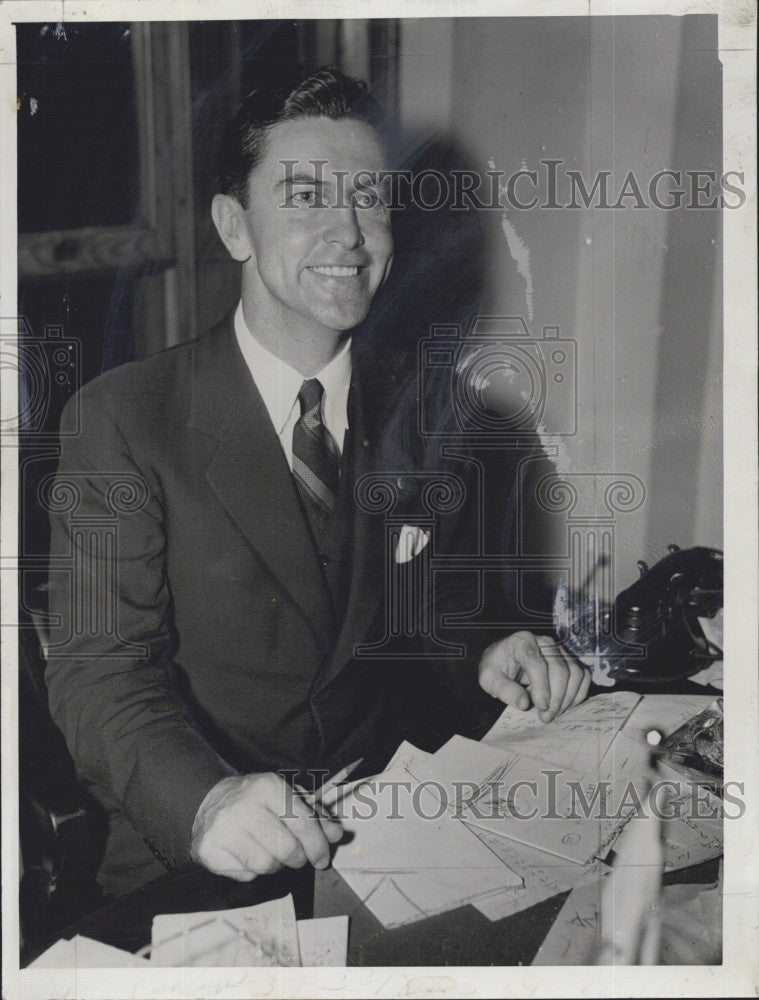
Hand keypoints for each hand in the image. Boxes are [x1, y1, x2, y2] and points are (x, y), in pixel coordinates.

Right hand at [190, 772, 343, 881]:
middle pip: (287, 849)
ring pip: (266, 865)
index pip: (303, 823)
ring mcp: (225, 829)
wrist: (208, 800)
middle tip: (297, 857)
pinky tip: (249, 854)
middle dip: (298, 858)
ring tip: (270, 851)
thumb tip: (336, 835)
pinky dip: (254, 871)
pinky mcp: (210, 850)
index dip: (318, 845)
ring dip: (276, 865)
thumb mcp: (286, 797)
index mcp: (268, 787)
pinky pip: (245, 875)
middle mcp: (245, 806)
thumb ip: (314, 816)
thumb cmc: (255, 800)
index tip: (323, 858)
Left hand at [478, 631, 590, 722]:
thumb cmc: (497, 668)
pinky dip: (578, 693)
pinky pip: (582, 676)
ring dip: (568, 697)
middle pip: (559, 669)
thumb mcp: (489, 678)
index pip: (537, 663)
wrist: (505, 659)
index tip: (541, 707)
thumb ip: (503, 689)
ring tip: (554, 714)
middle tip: (546, 716)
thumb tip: (524, 703)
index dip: (541, 687)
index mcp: (522, 642)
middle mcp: (544, 642)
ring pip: (575, 672)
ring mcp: (560, 650)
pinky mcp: (569, 660)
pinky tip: (565, 707)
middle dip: (556, 696)